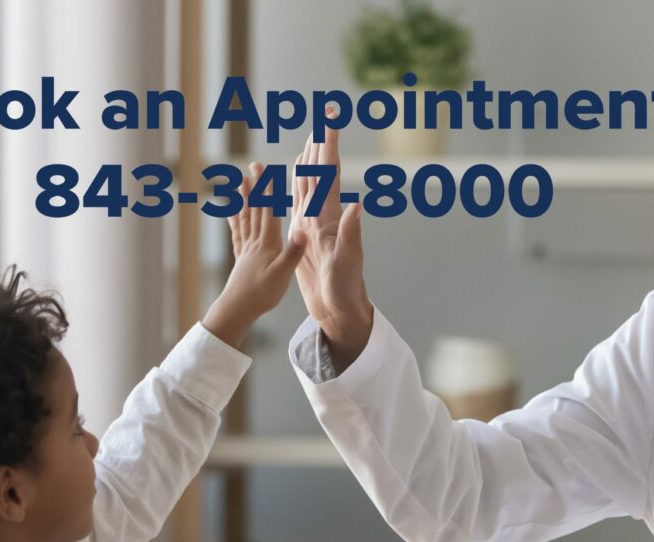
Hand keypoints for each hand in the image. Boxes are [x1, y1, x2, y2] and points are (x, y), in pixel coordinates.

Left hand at [202, 163, 308, 347]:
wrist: (238, 309)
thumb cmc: (262, 295)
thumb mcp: (282, 275)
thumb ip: (292, 253)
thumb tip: (303, 232)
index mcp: (267, 243)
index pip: (268, 211)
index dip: (268, 190)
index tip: (267, 171)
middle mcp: (255, 242)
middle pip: (255, 209)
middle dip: (256, 186)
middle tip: (253, 166)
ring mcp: (246, 248)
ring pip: (245, 217)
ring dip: (244, 197)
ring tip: (240, 181)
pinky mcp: (241, 257)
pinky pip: (237, 232)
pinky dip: (234, 218)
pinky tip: (231, 210)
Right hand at [289, 109, 372, 369]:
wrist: (339, 311)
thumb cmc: (344, 290)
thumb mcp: (346, 262)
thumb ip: (350, 233)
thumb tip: (357, 203)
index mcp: (331, 218)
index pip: (329, 174)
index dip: (329, 147)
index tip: (330, 121)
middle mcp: (325, 216)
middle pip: (321, 173)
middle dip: (322, 145)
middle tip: (324, 118)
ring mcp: (316, 224)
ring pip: (310, 185)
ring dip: (311, 162)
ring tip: (310, 140)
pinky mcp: (306, 235)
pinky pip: (299, 203)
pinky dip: (298, 185)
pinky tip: (296, 177)